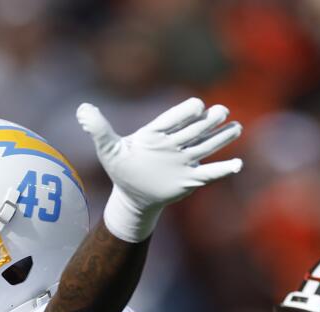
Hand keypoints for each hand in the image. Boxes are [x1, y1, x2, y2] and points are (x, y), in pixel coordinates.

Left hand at [77, 97, 241, 242]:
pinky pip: (209, 173)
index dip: (185, 113)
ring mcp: (184, 160)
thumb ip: (99, 129)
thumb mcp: (108, 149)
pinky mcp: (189, 179)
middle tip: (222, 111)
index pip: (173, 119)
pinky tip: (238, 164)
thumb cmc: (121, 169)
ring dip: (221, 138)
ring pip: (206, 146)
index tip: (197, 106)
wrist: (132, 197)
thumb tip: (82, 109)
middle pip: (195, 129)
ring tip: (236, 128)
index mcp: (157, 132)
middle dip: (209, 122)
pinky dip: (223, 170)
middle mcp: (175, 143)